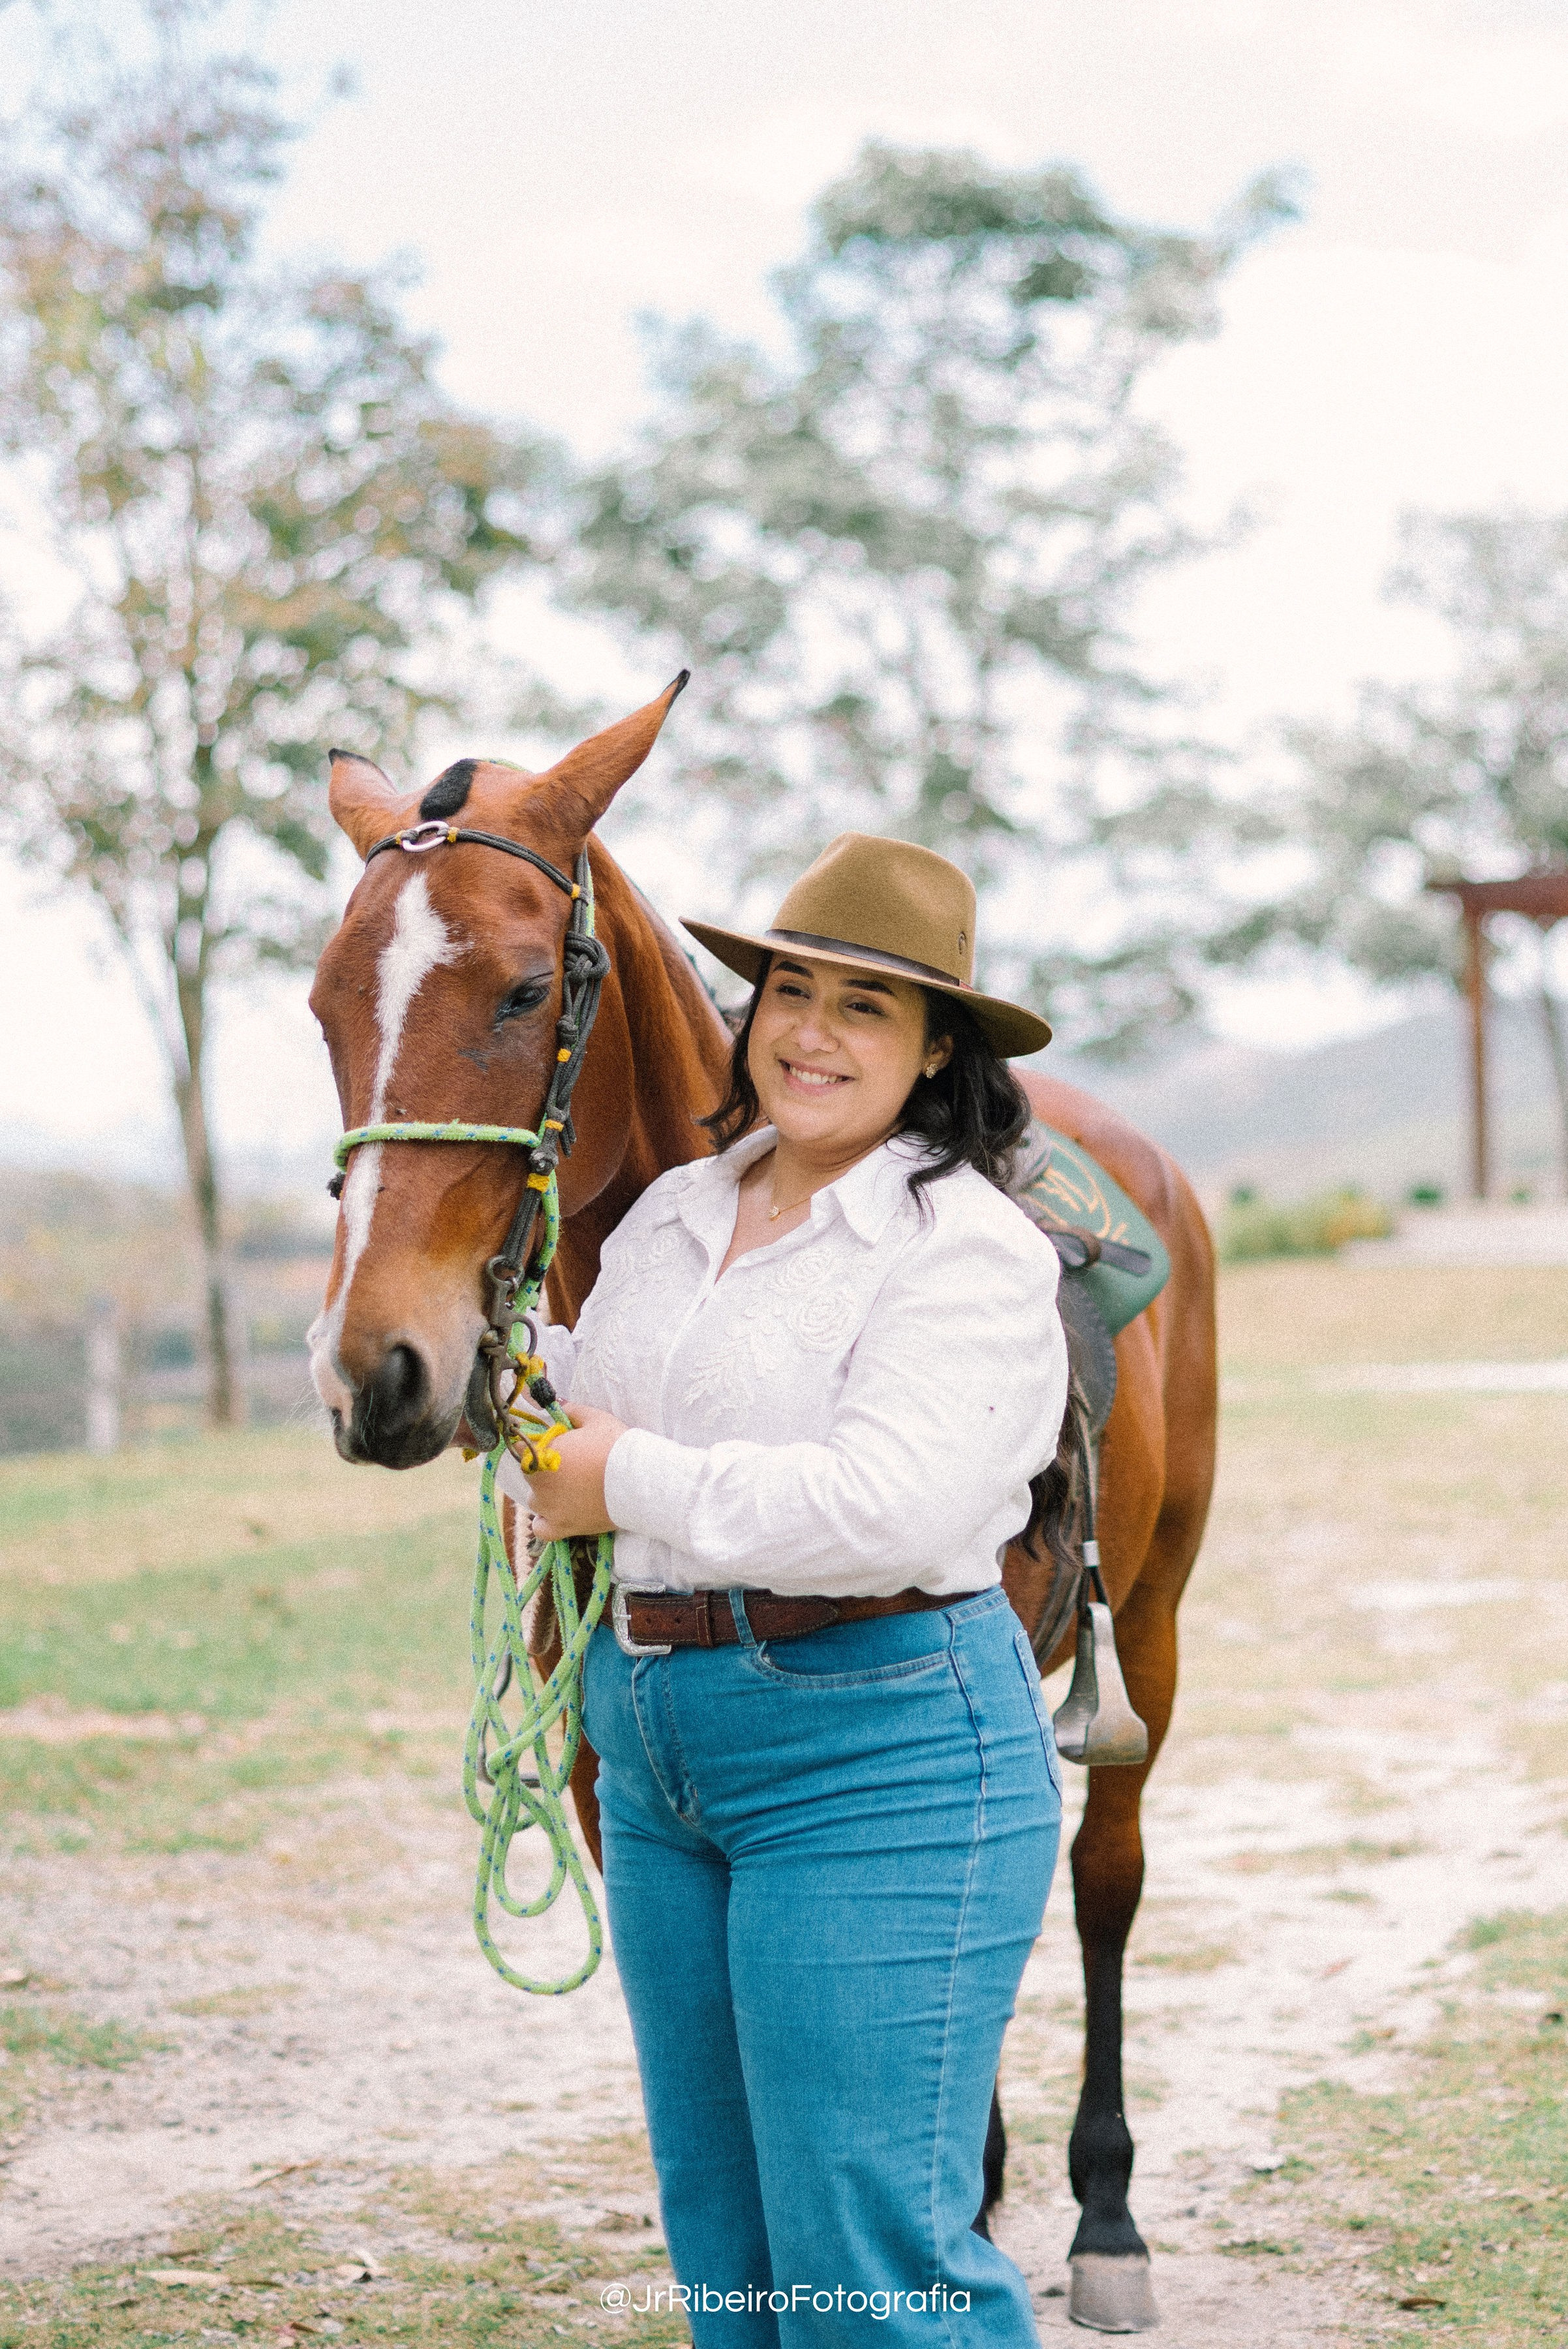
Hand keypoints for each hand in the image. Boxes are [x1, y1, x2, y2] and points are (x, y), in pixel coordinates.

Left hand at [521, 1404, 625, 1542]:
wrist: (637, 1482)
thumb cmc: (615, 1446)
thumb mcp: (594, 1419)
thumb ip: (570, 1410)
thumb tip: (556, 1402)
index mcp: (541, 1454)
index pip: (520, 1447)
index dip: (536, 1443)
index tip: (553, 1443)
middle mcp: (538, 1483)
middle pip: (530, 1473)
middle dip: (545, 1466)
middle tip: (573, 1463)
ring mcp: (548, 1508)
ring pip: (535, 1499)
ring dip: (547, 1492)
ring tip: (572, 1487)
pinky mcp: (561, 1527)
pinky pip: (540, 1528)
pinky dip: (544, 1521)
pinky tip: (557, 1512)